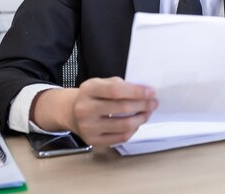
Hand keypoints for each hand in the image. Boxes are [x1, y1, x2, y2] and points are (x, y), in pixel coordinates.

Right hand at [33, 77, 157, 146]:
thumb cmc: (93, 96)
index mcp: (88, 89)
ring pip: (123, 125)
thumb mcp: (102, 83)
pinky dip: (133, 130)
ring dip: (141, 119)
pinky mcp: (92, 141)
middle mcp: (85, 109)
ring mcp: (87, 127)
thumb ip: (121, 85)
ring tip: (147, 113)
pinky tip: (136, 123)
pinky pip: (120, 138)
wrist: (70, 112)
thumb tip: (145, 93)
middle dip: (143, 105)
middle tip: (154, 103)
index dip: (137, 91)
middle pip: (122, 108)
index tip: (152, 92)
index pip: (116, 90)